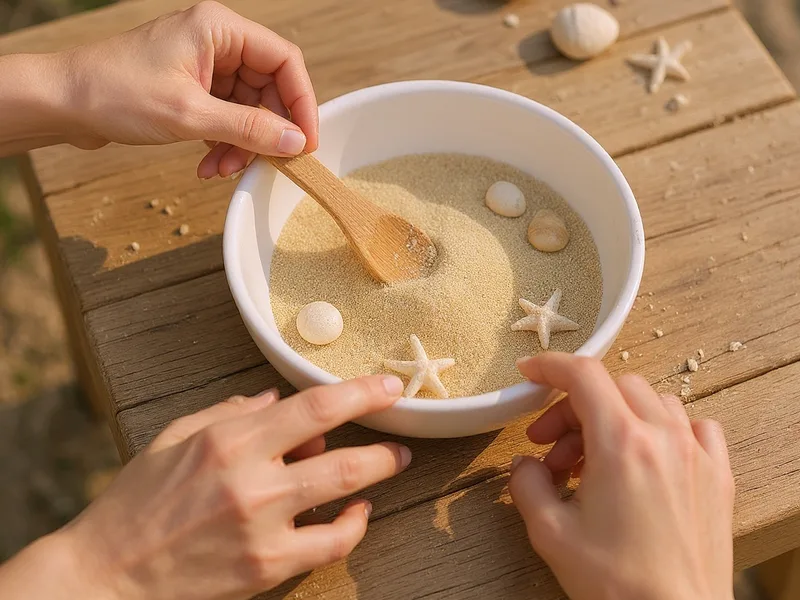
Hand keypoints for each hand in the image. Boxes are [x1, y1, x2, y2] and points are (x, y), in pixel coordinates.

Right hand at [49, 376, 407, 599]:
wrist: (106, 576)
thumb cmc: (135, 502)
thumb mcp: (174, 439)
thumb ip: (230, 413)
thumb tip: (276, 399)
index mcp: (228, 440)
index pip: (313, 406)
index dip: (359, 393)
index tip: (386, 386)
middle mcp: (251, 478)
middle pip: (342, 451)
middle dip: (384, 439)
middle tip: (402, 435)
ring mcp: (262, 525)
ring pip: (344, 492)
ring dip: (378, 473)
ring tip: (393, 464)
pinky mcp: (265, 567)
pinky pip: (330, 545)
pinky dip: (353, 526)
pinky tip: (355, 513)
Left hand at [58, 1, 317, 177]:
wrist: (64, 103)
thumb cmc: (115, 93)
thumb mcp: (190, 115)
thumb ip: (249, 128)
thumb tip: (296, 143)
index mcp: (220, 28)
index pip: (284, 61)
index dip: (301, 103)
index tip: (305, 142)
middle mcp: (217, 41)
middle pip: (269, 88)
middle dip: (265, 132)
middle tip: (263, 164)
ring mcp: (205, 65)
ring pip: (250, 108)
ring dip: (242, 144)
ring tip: (221, 169)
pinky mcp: (195, 87)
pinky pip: (229, 117)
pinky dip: (225, 143)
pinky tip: (208, 165)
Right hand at [510, 353, 734, 599]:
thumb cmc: (617, 585)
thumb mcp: (550, 533)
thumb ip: (527, 485)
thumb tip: (524, 464)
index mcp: (620, 444)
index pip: (583, 376)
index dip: (550, 367)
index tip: (530, 373)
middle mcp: (663, 438)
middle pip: (613, 387)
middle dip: (573, 407)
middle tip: (551, 446)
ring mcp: (697, 455)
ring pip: (652, 402)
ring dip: (615, 417)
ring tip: (594, 459)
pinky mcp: (718, 477)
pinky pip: (696, 427)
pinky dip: (666, 428)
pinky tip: (650, 456)